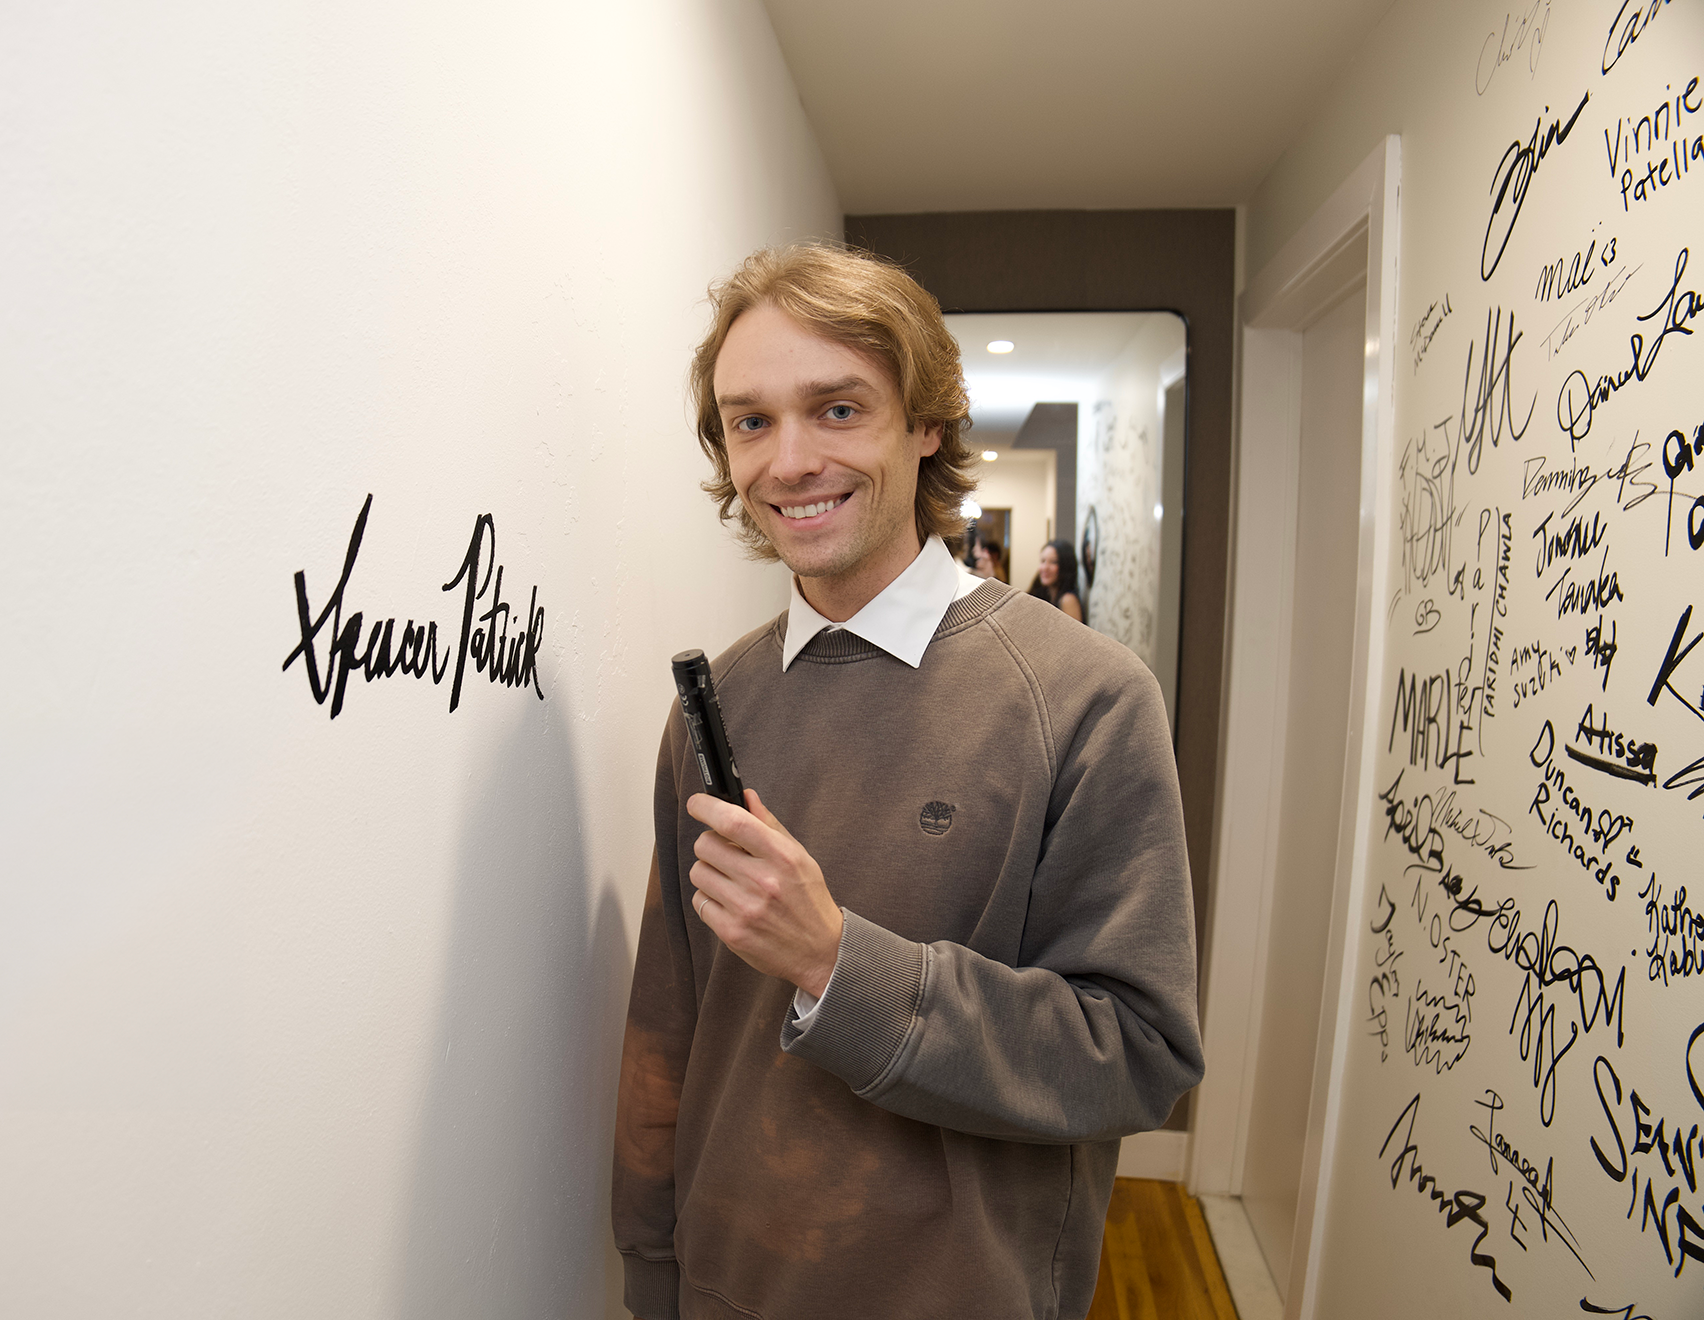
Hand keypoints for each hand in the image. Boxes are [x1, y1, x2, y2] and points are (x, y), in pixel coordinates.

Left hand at [686, 789, 843, 997]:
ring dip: (709, 871)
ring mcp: (745, 908)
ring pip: (698, 872)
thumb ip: (769, 825)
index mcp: (782, 856)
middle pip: (706, 845)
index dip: (707, 807)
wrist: (821, 952)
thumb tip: (746, 796)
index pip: (734, 821)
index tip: (697, 803)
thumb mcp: (799, 857)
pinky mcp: (731, 932)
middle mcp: (762, 881)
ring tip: (730, 880)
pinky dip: (709, 898)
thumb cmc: (809, 900)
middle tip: (725, 852)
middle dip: (710, 843)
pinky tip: (730, 902)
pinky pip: (699, 901)